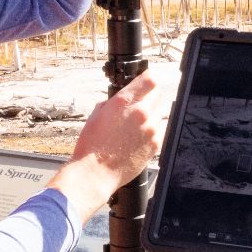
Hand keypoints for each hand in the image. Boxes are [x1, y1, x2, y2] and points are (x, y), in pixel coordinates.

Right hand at [47, 69, 171, 218]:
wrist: (96, 173)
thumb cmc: (91, 146)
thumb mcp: (97, 114)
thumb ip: (114, 102)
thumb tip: (122, 99)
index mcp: (124, 102)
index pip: (150, 80)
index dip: (148, 78)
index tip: (146, 80)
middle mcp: (141, 113)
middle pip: (157, 95)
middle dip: (148, 96)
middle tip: (138, 104)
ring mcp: (151, 129)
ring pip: (159, 113)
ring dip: (151, 115)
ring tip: (135, 126)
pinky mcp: (156, 144)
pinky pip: (160, 130)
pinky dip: (152, 130)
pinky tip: (138, 138)